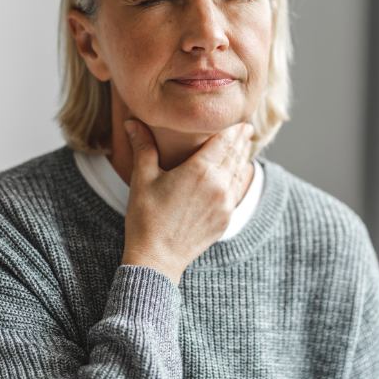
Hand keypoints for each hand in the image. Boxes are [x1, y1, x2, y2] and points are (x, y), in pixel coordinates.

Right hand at [120, 119, 254, 284]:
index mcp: (200, 170)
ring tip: (244, 146)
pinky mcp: (226, 218)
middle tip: (246, 128)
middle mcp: (219, 184)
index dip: (233, 129)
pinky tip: (238, 174)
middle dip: (240, 140)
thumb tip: (132, 121)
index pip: (224, 141)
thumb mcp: (143, 178)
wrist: (157, 258)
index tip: (240, 120)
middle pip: (235, 155)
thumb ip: (143, 146)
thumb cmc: (146, 218)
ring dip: (243, 157)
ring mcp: (225, 203)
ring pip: (240, 173)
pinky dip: (240, 178)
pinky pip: (237, 191)